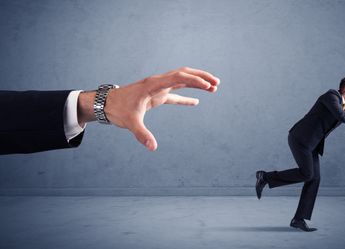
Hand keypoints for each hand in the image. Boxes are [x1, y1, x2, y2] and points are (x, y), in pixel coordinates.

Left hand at [78, 67, 219, 150]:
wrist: (106, 104)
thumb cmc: (117, 110)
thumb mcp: (130, 122)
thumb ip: (142, 134)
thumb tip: (153, 147)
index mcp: (153, 85)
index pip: (178, 77)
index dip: (195, 81)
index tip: (208, 86)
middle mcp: (158, 83)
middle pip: (184, 74)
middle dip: (201, 77)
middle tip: (217, 83)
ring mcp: (158, 88)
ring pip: (181, 81)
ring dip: (197, 83)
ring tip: (213, 88)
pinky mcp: (157, 96)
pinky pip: (175, 94)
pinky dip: (186, 97)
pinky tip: (196, 102)